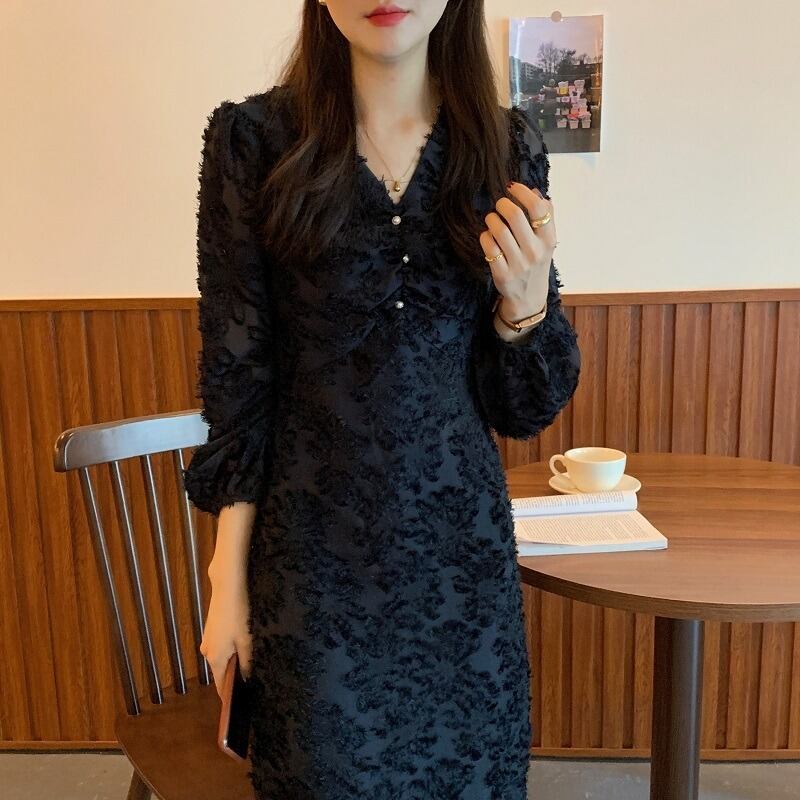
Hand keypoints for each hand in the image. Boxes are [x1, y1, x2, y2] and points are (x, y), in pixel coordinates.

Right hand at [199, 575, 252, 698]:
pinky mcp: (211, 630)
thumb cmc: (238, 614)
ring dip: (233, 660)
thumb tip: (246, 679)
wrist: (227, 587)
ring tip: (250, 662)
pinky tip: (242, 643)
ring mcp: (208, 640)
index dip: (229, 695)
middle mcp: (207, 651)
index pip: (220, 685)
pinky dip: (230, 648)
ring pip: (221, 657)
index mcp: (214, 658)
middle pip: (220, 671)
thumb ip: (246, 661)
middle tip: (252, 681)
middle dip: (234, 676)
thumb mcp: (246, 639)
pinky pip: (221, 646)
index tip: (241, 703)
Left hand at [479, 182, 557, 320]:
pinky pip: (488, 247)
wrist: (529, 297)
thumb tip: (535, 191)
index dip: (522, 192)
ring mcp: (518, 264)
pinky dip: (485, 236)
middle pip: (515, 215)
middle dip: (502, 204)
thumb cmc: (536, 261)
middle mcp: (535, 252)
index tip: (512, 187)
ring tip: (492, 220)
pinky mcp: (502, 274)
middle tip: (499, 204)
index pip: (538, 208)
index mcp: (548, 240)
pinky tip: (488, 236)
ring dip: (491, 219)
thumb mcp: (547, 241)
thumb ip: (545, 216)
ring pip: (499, 230)